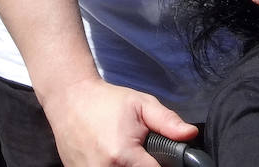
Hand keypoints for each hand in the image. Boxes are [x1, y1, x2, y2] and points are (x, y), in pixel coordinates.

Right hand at [42, 77, 196, 166]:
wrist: (68, 99)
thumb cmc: (106, 101)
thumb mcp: (140, 104)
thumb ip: (167, 121)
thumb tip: (190, 134)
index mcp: (123, 157)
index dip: (160, 165)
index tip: (156, 155)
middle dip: (143, 165)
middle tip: (139, 152)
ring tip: (122, 152)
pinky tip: (108, 155)